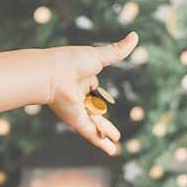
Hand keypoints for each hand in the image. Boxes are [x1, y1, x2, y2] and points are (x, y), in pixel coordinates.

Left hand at [48, 30, 138, 154]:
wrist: (52, 74)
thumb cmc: (71, 62)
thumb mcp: (99, 56)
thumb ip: (118, 51)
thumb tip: (135, 36)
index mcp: (82, 79)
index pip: (93, 86)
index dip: (97, 89)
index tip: (99, 90)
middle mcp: (79, 95)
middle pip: (95, 108)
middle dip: (103, 118)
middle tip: (113, 127)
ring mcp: (77, 109)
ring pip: (94, 123)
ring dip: (105, 133)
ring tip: (116, 142)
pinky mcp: (76, 120)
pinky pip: (90, 132)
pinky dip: (101, 141)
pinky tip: (111, 151)